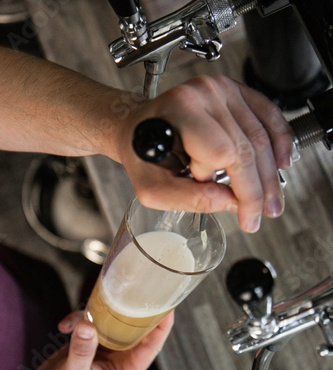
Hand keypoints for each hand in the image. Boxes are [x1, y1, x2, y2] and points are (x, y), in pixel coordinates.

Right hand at [31, 311, 173, 369]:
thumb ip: (82, 352)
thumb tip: (88, 326)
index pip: (153, 346)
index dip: (162, 325)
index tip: (168, 305)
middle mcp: (123, 359)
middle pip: (137, 327)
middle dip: (129, 310)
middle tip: (126, 292)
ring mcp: (109, 348)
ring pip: (113, 320)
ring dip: (94, 315)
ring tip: (75, 321)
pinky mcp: (94, 340)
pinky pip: (93, 320)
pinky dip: (78, 319)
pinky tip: (63, 327)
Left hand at [115, 75, 292, 232]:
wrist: (138, 128)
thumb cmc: (143, 156)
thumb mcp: (153, 189)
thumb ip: (191, 199)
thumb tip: (233, 202)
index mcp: (180, 110)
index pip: (223, 152)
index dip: (229, 183)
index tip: (225, 202)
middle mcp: (204, 93)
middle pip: (248, 147)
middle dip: (258, 189)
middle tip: (260, 215)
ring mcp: (222, 88)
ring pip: (262, 137)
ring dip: (270, 174)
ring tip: (271, 200)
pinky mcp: (234, 90)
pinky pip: (269, 116)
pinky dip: (280, 142)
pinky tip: (282, 162)